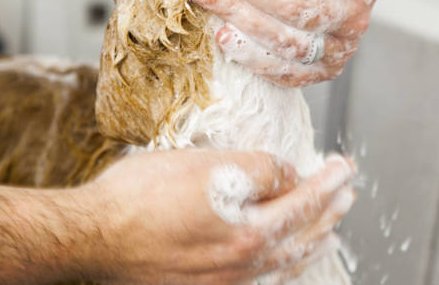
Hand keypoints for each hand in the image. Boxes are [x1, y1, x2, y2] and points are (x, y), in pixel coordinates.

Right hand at [81, 150, 356, 283]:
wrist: (92, 237)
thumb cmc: (140, 197)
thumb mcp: (207, 165)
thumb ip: (257, 169)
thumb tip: (285, 175)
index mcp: (249, 232)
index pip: (303, 202)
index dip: (327, 182)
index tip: (345, 168)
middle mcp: (243, 265)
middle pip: (300, 237)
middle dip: (328, 213)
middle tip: (346, 194)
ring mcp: (223, 283)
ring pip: (282, 265)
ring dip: (310, 243)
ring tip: (329, 233)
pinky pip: (258, 280)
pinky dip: (280, 267)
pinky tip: (283, 261)